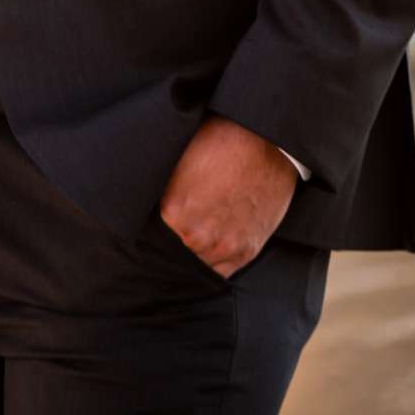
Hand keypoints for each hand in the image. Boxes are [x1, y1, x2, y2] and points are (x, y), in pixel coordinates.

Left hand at [157, 115, 297, 278]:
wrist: (266, 142)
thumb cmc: (220, 142)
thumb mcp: (179, 160)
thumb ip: (162, 191)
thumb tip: (148, 200)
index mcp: (174, 213)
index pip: (152, 232)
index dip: (153, 225)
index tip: (159, 218)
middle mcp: (198, 237)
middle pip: (173, 252)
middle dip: (173, 239)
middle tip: (177, 224)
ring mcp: (225, 247)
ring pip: (197, 264)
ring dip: (193, 252)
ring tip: (196, 231)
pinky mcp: (246, 251)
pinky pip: (220, 272)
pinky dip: (213, 261)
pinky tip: (210, 244)